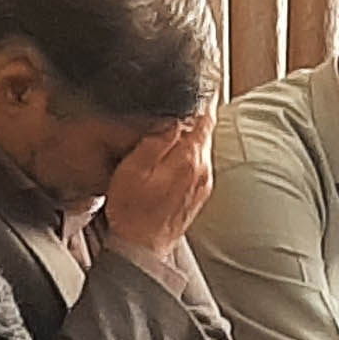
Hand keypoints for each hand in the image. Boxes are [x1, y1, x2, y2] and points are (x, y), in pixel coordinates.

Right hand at [101, 111, 214, 272]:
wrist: (141, 250)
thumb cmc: (133, 212)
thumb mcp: (135, 168)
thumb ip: (157, 138)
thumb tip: (174, 117)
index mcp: (190, 159)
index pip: (205, 118)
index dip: (198, 101)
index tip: (195, 89)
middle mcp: (204, 171)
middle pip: (204, 132)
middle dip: (189, 119)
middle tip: (170, 111)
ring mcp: (203, 184)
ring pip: (200, 148)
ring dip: (186, 139)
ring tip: (164, 136)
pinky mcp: (198, 194)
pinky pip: (196, 166)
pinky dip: (185, 157)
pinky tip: (167, 162)